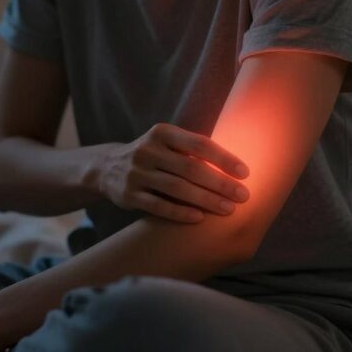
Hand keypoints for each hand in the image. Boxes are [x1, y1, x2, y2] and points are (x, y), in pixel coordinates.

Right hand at [97, 123, 250, 222]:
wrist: (107, 168)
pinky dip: (180, 212)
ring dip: (206, 200)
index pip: (199, 144)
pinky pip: (158, 205)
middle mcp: (148, 150)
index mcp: (162, 132)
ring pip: (176, 188)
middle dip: (220, 182)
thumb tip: (236, 166)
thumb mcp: (167, 144)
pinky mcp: (128, 195)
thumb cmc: (154, 157)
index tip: (244, 173)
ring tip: (228, 210)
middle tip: (243, 195)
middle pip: (190, 167)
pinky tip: (199, 219)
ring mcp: (136, 173)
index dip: (223, 158)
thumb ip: (193, 151)